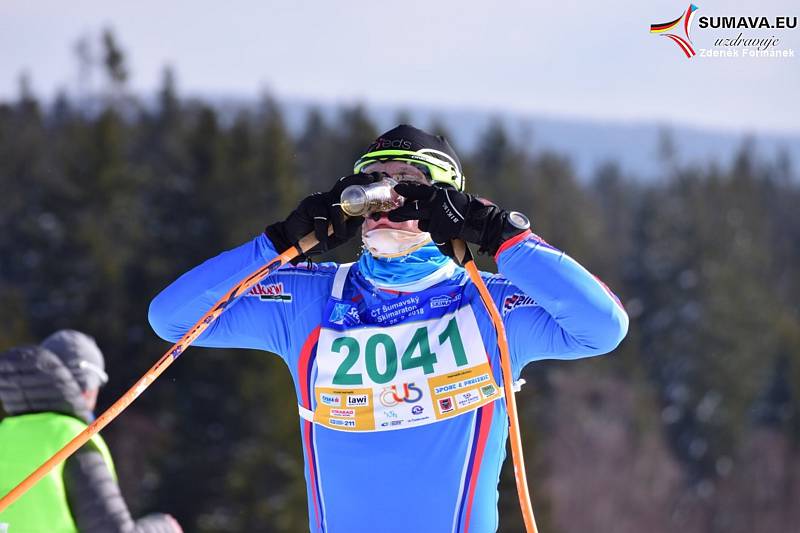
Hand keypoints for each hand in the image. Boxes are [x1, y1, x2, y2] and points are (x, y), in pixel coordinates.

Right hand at [265, 173, 381, 255]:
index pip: (354, 188)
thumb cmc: (320, 239)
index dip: (365, 182)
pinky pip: (321, 214)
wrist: (295, 243)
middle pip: (346, 185)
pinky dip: (323, 229)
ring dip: (340, 222)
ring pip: (337, 204)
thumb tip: (362, 216)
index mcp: (341, 202)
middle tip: (370, 181)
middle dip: (360, 181)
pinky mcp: (309, 204)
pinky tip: (321, 238)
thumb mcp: (340, 236)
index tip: (379, 177)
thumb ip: (351, 227)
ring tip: (338, 236)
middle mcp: (331, 197)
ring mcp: (320, 199)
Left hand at [388, 182, 527, 256]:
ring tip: (441, 226)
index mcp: (439, 194)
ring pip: (423, 224)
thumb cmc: (471, 210)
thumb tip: (427, 205)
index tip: (397, 189)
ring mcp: (437, 218)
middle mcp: (436, 204)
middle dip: (401, 212)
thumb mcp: (453, 200)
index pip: (419, 190)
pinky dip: (441, 237)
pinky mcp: (440, 230)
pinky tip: (451, 234)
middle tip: (392, 215)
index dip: (407, 190)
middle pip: (413, 208)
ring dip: (428, 226)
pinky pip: (435, 235)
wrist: (484, 222)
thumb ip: (440, 202)